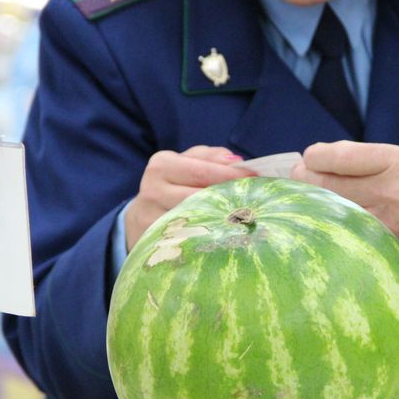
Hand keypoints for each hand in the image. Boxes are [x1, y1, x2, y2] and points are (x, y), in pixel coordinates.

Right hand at [125, 146, 255, 250]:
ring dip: (223, 219)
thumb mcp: (187, 164)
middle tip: (257, 202)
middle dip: (231, 198)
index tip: (256, 179)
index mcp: (162, 165)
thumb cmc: (174, 185)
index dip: (232, 175)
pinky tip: (225, 234)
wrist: (142, 216)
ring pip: (196, 219)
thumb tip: (236, 161)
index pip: (202, 171)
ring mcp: (151, 218)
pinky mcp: (154, 241)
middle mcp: (153, 190)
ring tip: (246, 218)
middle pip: (200, 195)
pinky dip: (209, 236)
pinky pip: (188, 239)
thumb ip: (211, 157)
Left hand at [290, 141, 398, 289]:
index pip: (338, 157)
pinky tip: (328, 218)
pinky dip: (328, 223)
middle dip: (305, 178)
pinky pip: (341, 232)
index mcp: (395, 162)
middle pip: (325, 184)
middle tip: (302, 177)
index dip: (314, 156)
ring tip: (312, 197)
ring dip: (312, 202)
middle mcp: (389, 192)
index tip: (311, 158)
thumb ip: (360, 158)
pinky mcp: (380, 246)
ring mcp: (383, 223)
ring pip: (328, 210)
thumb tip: (313, 160)